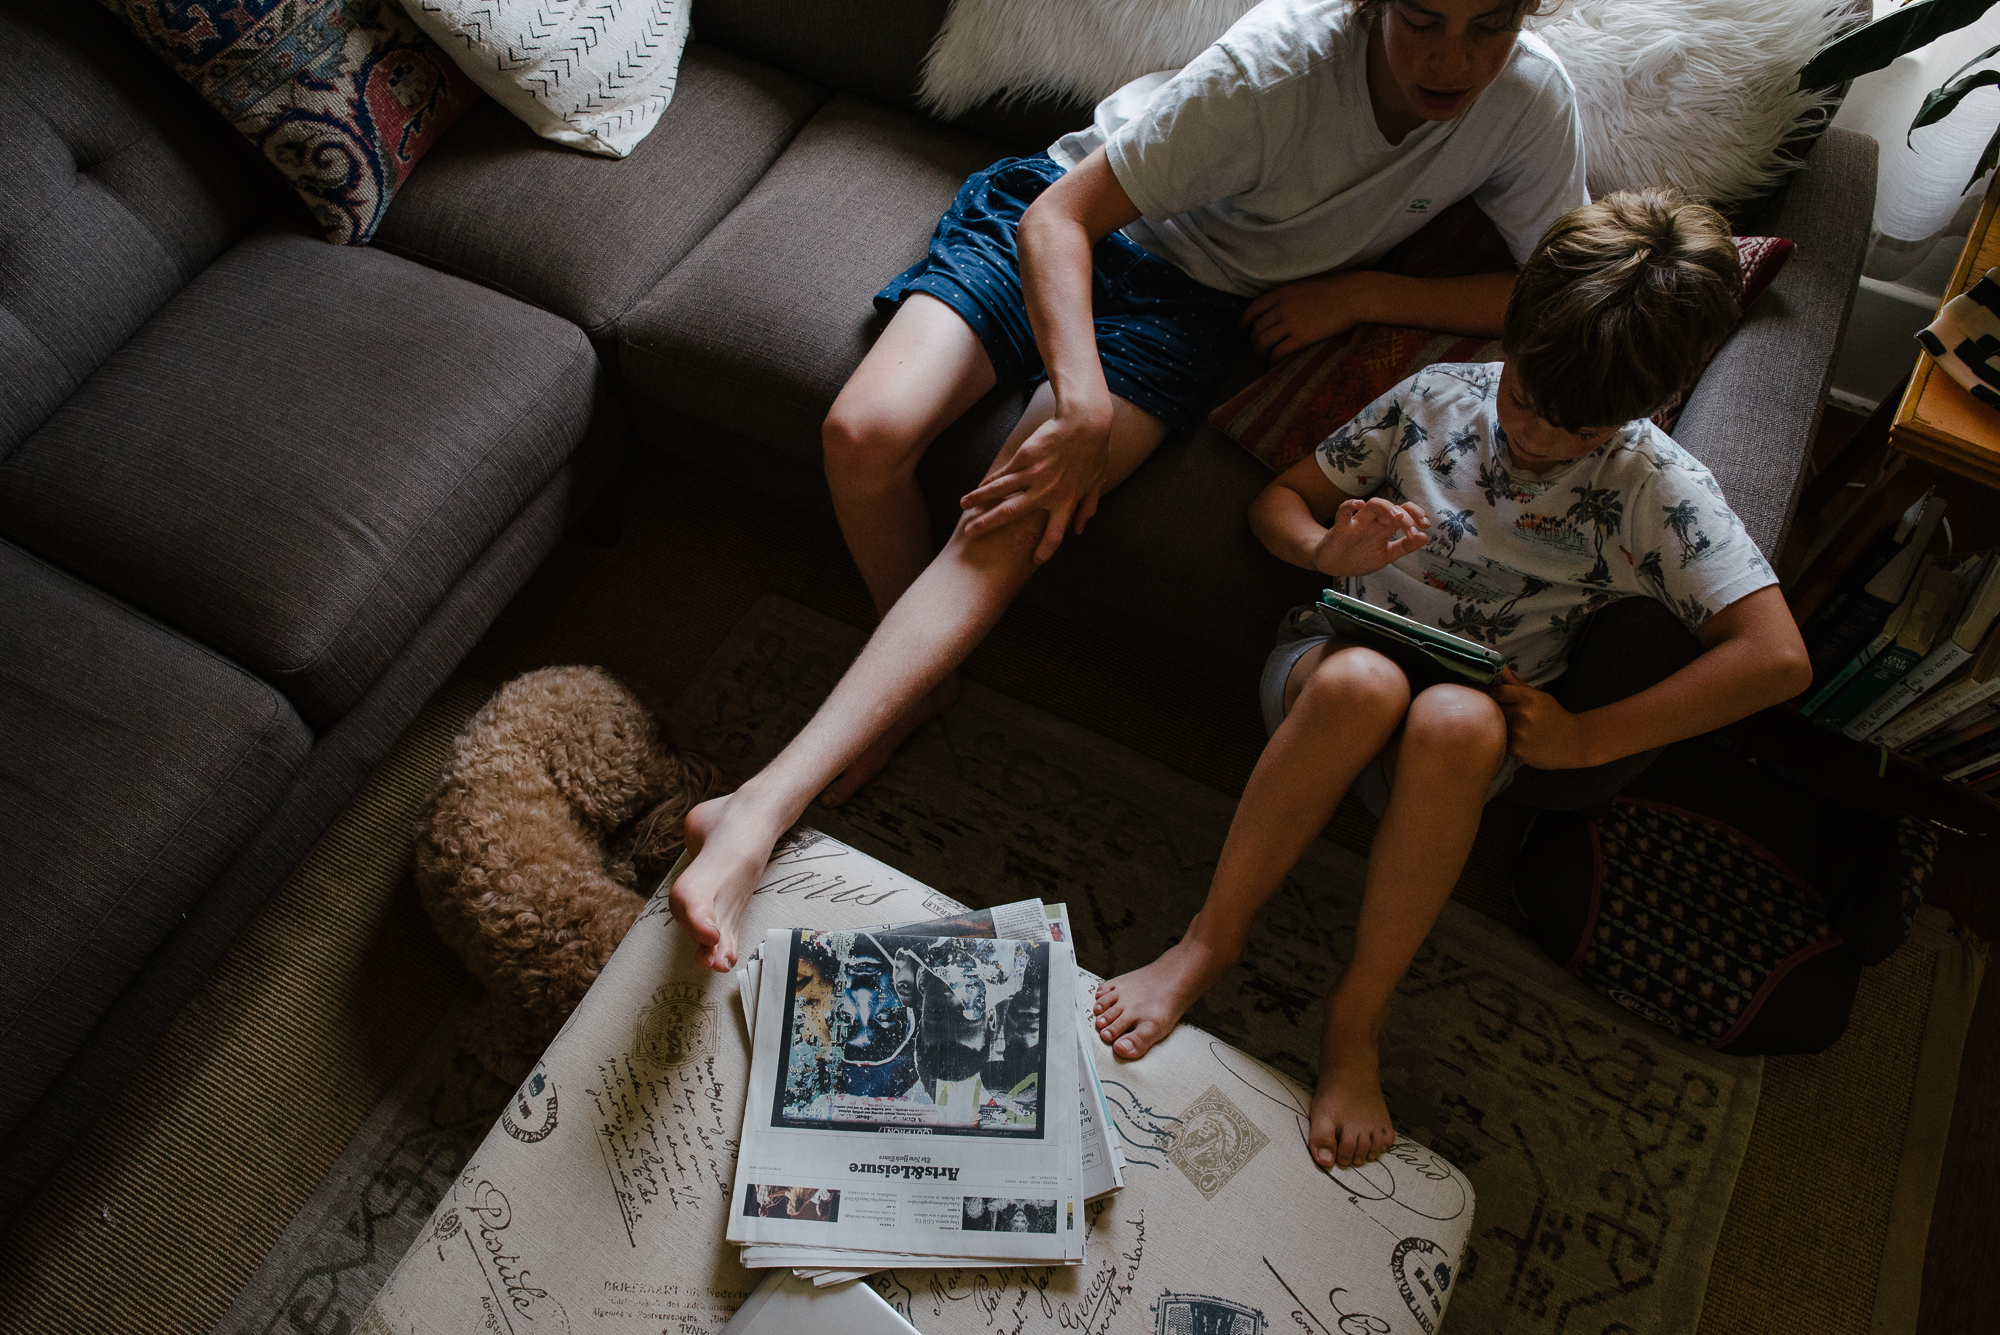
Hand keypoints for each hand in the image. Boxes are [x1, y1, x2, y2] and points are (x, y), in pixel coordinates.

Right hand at [959, 405, 1111, 561]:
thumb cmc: (1093, 453)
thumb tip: (1079, 531)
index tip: (1033, 561)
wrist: (1084, 423)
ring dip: (979, 500)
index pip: (1054, 535)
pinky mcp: (1024, 457)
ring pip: (1000, 491)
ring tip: (963, 507)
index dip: (1044, 551)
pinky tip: (977, 488)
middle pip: (1012, 514)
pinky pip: (1003, 473)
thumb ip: (1087, 508)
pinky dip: (989, 481)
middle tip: (971, 535)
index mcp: (1066, 502)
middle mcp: (1046, 491)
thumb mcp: (1096, 483)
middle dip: (989, 525)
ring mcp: (1033, 474)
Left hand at [1242, 272, 1376, 358]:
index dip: (1245, 319)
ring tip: (1263, 357)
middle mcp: (1282, 308)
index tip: (1241, 327)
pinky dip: (1273, 360)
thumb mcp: (1304, 285)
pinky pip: (1279, 352)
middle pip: (1257, 328)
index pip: (1254, 308)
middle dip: (1253, 340)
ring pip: (1264, 342)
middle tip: (1256, 347)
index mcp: (1282, 293)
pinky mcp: (1301, 338)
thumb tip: (1279, 306)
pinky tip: (1275, 363)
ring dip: (1260, 352)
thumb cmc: (1334, 288)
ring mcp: (1291, 323)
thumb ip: (1289, 295)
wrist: (1353, 296)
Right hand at [1312, 498, 1430, 576]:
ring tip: (1398, 517)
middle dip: (1406, 515)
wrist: (1333, 566)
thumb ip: (1404, 547)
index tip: (1426, 526)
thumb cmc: (1359, 557)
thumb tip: (1424, 537)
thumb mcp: (1386, 555)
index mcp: (1384, 527)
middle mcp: (1373, 521)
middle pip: (1391, 507)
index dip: (1417, 515)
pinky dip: (1350, 505)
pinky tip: (1359, 504)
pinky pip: (1343, 511)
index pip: (1404, 512)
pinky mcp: (1340, 528)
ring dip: (1387, 507)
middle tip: (1413, 529)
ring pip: (1372, 505)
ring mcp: (1357, 523)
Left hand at [1490, 669, 1595, 768]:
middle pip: (1492, 708)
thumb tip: (1501, 667)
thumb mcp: (1539, 696)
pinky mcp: (1517, 749)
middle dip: (1485, 709)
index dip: (1484, 692)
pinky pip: (1498, 741)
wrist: (1573, 742)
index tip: (1475, 692)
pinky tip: (1503, 739)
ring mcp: (1520, 732)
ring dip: (1491, 725)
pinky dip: (1498, 739)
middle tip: (1480, 710)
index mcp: (1528, 697)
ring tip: (1491, 726)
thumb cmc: (1553, 717)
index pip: (1497, 691)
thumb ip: (1517, 684)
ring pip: (1493, 725)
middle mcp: (1523, 714)